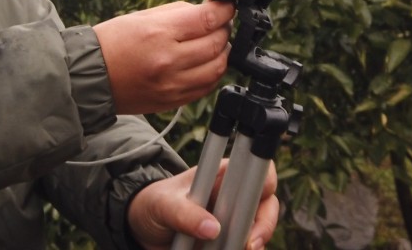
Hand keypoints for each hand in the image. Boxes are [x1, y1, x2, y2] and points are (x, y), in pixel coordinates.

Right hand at [93, 0, 233, 114]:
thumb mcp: (141, 17)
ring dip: (221, 52)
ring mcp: (172, 85)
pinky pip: (207, 87)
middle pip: (217, 43)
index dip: (224, 9)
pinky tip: (203, 63)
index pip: (207, 19)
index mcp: (158, 33)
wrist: (90, 77)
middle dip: (223, 29)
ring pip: (217, 67)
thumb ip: (178, 13)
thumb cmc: (112, 43)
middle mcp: (168, 61)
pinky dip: (211, 72)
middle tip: (218, 23)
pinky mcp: (173, 101)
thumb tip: (207, 10)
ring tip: (212, 43)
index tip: (227, 6)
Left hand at [127, 160, 278, 249]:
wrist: (144, 228)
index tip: (256, 206)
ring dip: (250, 246)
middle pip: (267, 207)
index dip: (265, 183)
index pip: (258, 170)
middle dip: (263, 227)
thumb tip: (213, 228)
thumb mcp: (163, 205)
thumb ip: (184, 214)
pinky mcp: (229, 243)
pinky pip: (244, 249)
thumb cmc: (155, 204)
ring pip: (259, 234)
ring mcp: (234, 222)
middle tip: (250, 245)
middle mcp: (234, 198)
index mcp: (222, 176)